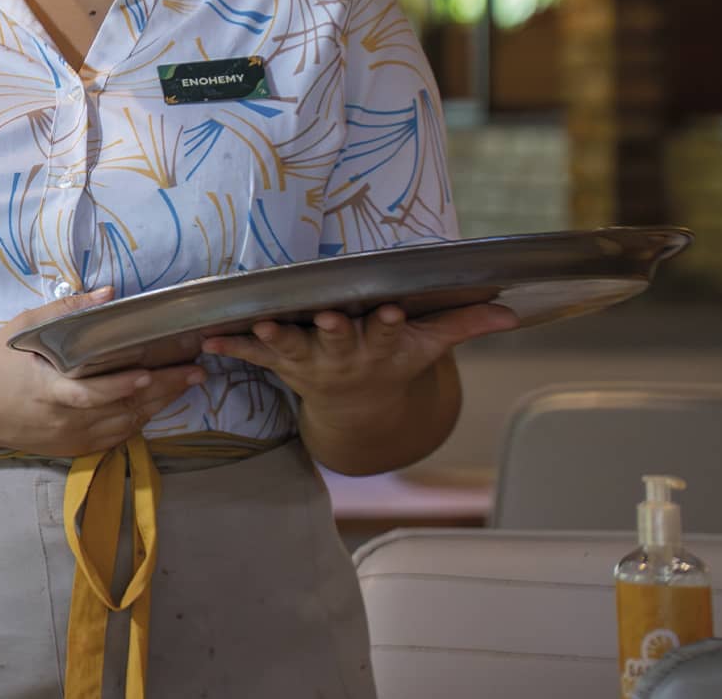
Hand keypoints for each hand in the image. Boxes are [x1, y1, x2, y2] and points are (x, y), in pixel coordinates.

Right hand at [0, 287, 208, 456]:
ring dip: (158, 405)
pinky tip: (158, 403)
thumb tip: (109, 295)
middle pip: (119, 409)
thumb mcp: (22, 329)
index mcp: (47, 389)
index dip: (120, 385)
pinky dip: (139, 421)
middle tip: (194, 372)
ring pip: (124, 425)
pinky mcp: (72, 448)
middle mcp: (62, 419)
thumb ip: (65, 311)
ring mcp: (69, 438)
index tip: (148, 372)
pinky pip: (115, 438)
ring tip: (187, 383)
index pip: (90, 393)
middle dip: (161, 390)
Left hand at [201, 302, 516, 420]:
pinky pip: (253, 357)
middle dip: (334, 330)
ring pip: (292, 348)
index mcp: (381, 345)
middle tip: (328, 318)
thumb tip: (514, 313)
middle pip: (339, 339)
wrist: (358, 408)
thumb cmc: (393, 360)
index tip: (394, 313)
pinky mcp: (281, 362)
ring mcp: (310, 359)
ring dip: (275, 338)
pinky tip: (207, 339)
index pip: (390, 334)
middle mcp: (344, 353)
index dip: (391, 325)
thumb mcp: (430, 345)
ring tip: (260, 327)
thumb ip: (465, 324)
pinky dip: (231, 348)